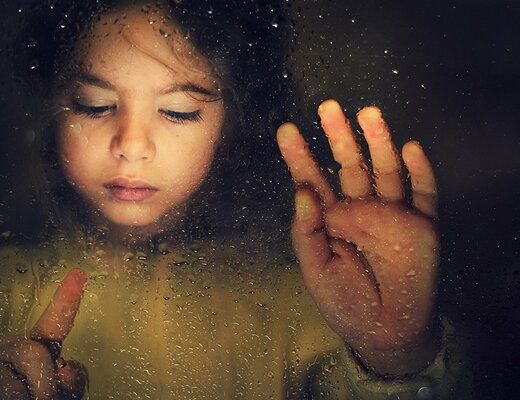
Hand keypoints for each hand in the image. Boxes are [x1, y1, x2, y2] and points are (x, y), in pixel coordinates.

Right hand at [0, 269, 87, 398]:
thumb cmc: (29, 399)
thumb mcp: (54, 392)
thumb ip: (69, 381)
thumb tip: (66, 371)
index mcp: (35, 346)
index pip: (53, 324)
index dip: (66, 301)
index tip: (79, 274)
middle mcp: (6, 347)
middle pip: (33, 354)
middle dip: (44, 384)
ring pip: (11, 389)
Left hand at [277, 100, 439, 376]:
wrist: (384, 331)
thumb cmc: (344, 301)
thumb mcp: (315, 269)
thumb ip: (305, 231)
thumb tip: (302, 191)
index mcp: (331, 217)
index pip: (313, 180)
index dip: (300, 156)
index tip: (286, 130)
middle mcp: (360, 208)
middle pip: (349, 165)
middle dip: (339, 136)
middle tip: (327, 107)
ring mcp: (391, 214)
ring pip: (385, 169)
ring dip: (378, 141)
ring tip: (367, 113)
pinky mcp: (421, 225)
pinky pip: (423, 193)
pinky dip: (419, 170)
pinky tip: (410, 148)